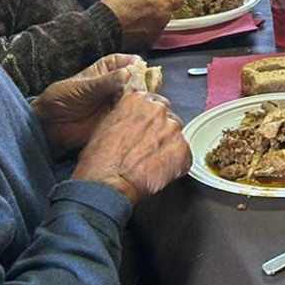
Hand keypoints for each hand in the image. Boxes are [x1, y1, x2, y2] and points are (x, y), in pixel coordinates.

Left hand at [32, 53, 140, 152]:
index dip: (137, 65)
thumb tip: (127, 74)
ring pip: (141, 98)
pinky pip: (134, 116)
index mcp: (108, 69)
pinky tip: (131, 115)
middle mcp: (118, 84)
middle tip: (138, 89)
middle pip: (141, 79)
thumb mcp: (82, 87)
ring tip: (132, 103)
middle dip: (143, 83)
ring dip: (141, 100)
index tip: (139, 70)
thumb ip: (105, 82)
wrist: (49, 123)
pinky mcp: (118, 118)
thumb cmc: (61, 98)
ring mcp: (119, 101)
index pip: (130, 62)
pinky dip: (136, 115)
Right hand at [73, 91, 189, 204]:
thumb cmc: (100, 160)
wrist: (107, 184)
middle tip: (147, 150)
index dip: (149, 121)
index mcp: (138, 100)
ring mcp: (173, 129)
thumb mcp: (105, 126)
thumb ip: (126, 116)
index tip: (145, 132)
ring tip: (151, 163)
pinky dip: (176, 164)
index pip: (154, 103)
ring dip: (168, 148)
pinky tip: (159, 172)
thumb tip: (134, 120)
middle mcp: (158, 110)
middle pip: (168, 119)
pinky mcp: (183, 150)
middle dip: (160, 134)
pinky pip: (184, 156)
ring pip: (176, 137)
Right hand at [99, 0, 184, 50]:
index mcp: (164, 4)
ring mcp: (156, 32)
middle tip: (143, 0)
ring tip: (134, 12)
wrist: (103, 27)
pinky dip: (144, 26)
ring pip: (160, 20)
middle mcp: (164, 19)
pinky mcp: (147, 42)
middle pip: (169, 9)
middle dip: (160, 4)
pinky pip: (151, 31)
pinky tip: (132, 22)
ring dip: (152, 15)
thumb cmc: (118, 4)